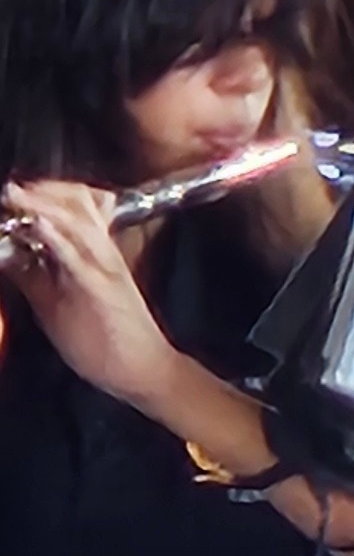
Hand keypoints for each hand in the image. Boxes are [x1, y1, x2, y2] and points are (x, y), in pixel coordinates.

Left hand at [0, 183, 185, 407]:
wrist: (139, 367)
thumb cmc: (102, 335)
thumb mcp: (55, 300)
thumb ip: (33, 274)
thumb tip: (6, 253)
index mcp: (95, 252)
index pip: (78, 204)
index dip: (47, 190)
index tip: (19, 189)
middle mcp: (102, 253)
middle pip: (79, 202)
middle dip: (43, 190)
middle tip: (13, 188)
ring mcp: (103, 269)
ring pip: (78, 224)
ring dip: (43, 205)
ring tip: (16, 194)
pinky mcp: (101, 289)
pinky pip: (78, 258)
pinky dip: (57, 238)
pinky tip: (39, 226)